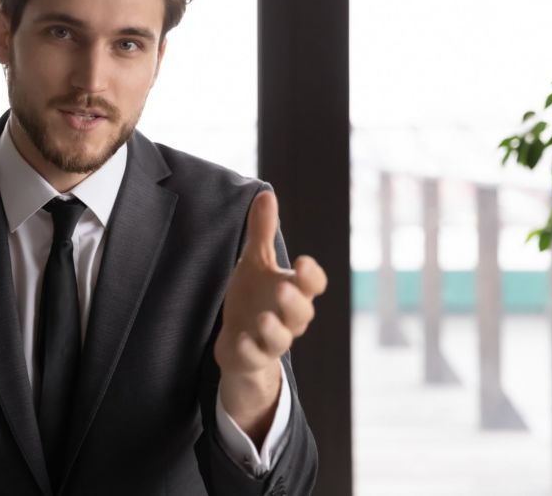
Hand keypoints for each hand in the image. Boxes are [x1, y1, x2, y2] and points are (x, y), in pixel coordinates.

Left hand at [213, 191, 326, 433]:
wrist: (239, 340)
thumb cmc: (254, 296)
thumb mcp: (255, 262)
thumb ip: (263, 232)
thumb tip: (267, 194)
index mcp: (292, 291)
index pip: (312, 285)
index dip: (311, 275)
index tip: (301, 261)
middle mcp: (287, 317)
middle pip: (302, 313)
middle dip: (294, 302)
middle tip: (283, 289)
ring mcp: (270, 339)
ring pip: (282, 339)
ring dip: (274, 329)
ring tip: (263, 317)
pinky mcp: (252, 356)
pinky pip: (255, 357)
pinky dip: (250, 349)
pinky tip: (241, 339)